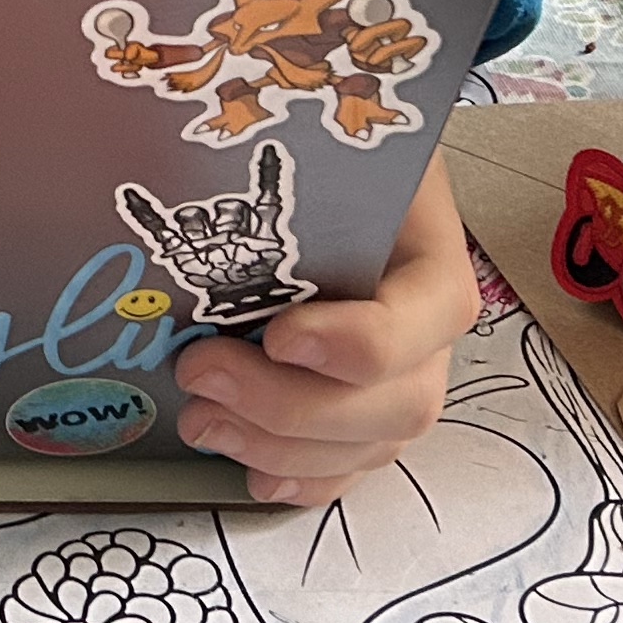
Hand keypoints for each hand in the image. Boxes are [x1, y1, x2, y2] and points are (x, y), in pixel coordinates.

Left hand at [171, 161, 476, 503]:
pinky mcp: (367, 410)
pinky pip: (355, 465)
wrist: (337, 166)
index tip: (279, 334)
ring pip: (375, 443)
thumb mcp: (320, 142)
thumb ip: (277, 161)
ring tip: (202, 421)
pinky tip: (252, 474)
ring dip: (284, 448)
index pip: (430, 315)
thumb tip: (189, 153)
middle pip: (401, 399)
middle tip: (200, 374)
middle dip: (293, 407)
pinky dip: (306, 479)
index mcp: (432, 253)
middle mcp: (430, 328)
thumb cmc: (323, 153)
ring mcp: (406, 376)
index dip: (360, 342)